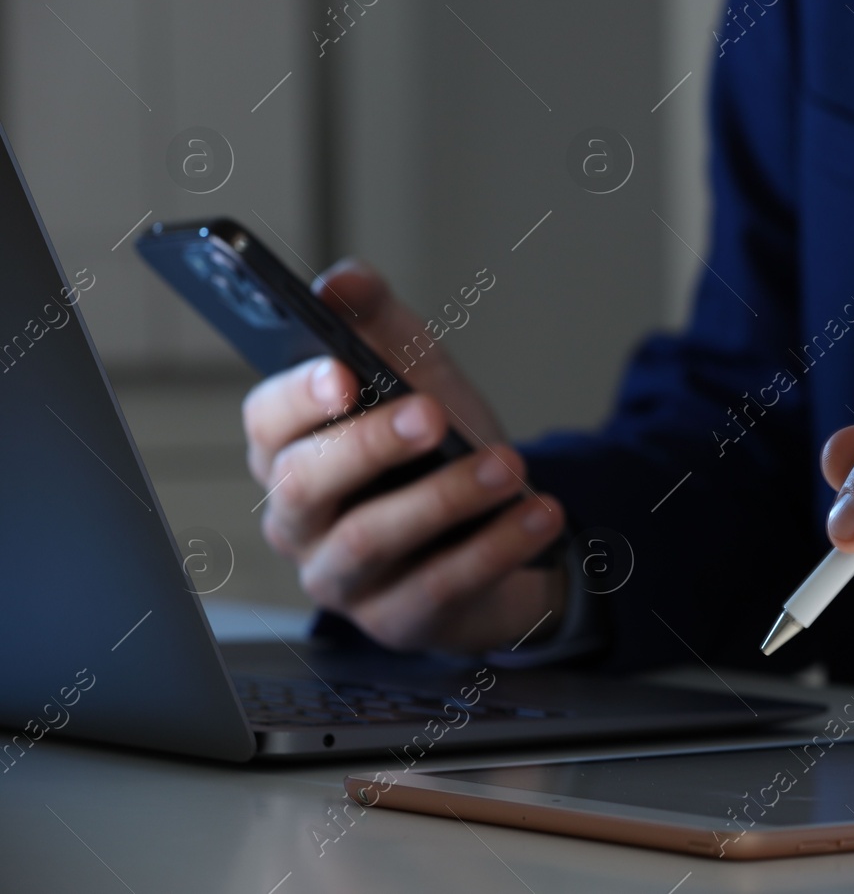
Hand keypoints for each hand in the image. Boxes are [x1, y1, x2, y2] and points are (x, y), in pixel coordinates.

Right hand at [241, 259, 566, 652]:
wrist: (498, 530)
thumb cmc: (436, 451)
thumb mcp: (416, 375)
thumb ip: (378, 321)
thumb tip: (343, 281)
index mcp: (290, 451)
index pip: (266, 421)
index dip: (297, 397)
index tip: (342, 371)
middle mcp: (299, 520)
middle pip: (305, 484)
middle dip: (369, 445)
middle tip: (430, 414)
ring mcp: (342, 578)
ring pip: (371, 539)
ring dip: (443, 498)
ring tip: (506, 465)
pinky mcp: (398, 620)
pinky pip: (441, 585)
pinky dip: (495, 546)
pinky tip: (538, 512)